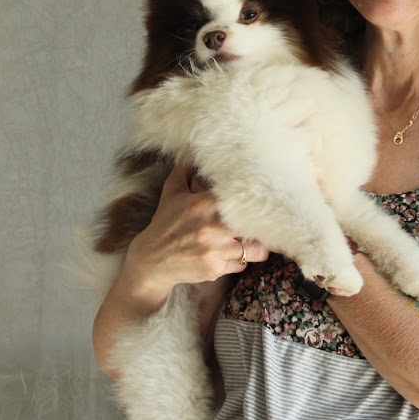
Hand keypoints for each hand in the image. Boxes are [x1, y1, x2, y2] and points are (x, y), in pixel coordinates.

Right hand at [120, 161, 268, 310]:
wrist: (150, 261)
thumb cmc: (165, 224)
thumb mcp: (172, 193)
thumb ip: (185, 171)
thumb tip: (192, 149)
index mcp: (204, 203)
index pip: (244, 201)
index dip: (259, 203)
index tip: (267, 202)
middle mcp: (211, 226)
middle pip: (257, 226)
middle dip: (264, 226)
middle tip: (267, 224)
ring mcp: (214, 250)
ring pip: (256, 250)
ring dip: (256, 247)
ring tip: (252, 242)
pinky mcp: (214, 269)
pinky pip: (242, 265)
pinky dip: (240, 261)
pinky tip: (231, 255)